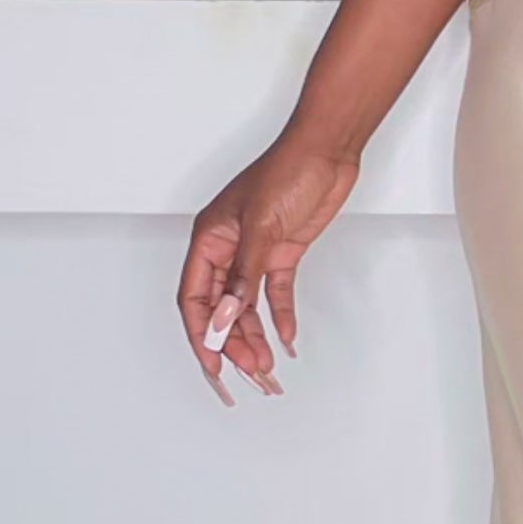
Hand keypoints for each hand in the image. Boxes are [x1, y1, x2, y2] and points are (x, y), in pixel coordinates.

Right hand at [176, 130, 358, 404]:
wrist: (328, 151)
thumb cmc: (288, 170)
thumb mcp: (262, 227)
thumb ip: (243, 276)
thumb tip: (224, 317)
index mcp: (209, 238)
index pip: (195, 298)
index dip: (202, 334)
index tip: (213, 365)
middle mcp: (227, 248)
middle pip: (220, 308)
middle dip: (232, 342)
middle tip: (250, 372)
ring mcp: (255, 252)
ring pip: (246, 305)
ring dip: (254, 335)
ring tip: (266, 365)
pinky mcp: (282, 253)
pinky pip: (275, 293)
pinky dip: (280, 316)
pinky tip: (286, 338)